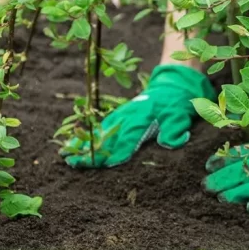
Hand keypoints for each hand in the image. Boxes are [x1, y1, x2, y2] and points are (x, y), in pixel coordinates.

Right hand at [61, 65, 215, 167]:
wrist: (172, 86)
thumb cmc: (177, 104)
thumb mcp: (181, 116)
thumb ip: (175, 130)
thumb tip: (169, 142)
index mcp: (141, 118)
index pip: (126, 139)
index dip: (114, 152)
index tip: (101, 163)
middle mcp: (127, 117)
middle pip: (106, 136)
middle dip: (90, 150)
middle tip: (73, 162)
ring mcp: (121, 115)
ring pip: (100, 131)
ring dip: (83, 143)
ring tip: (67, 155)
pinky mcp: (119, 115)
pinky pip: (101, 126)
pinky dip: (87, 135)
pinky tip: (75, 143)